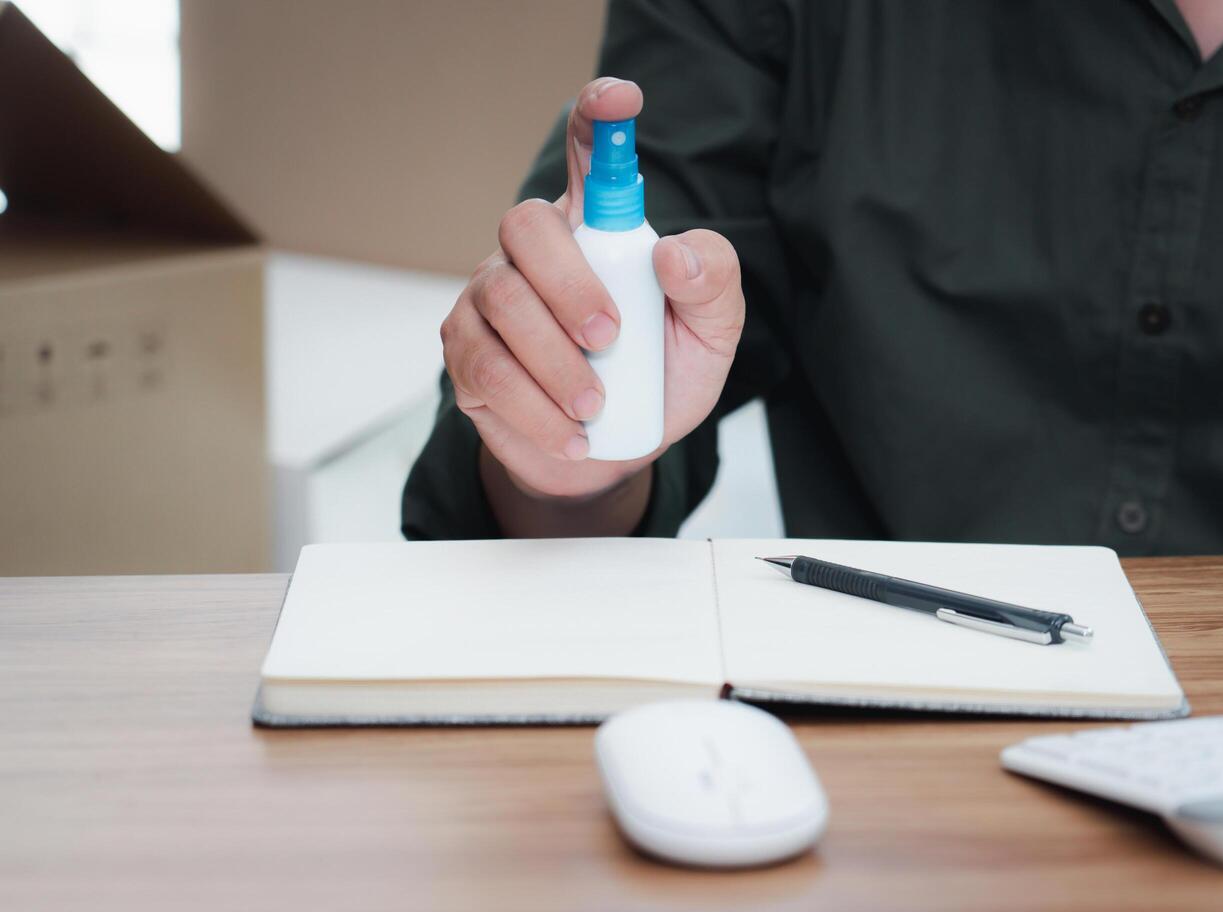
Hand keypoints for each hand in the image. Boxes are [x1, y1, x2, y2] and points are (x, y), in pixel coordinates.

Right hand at [440, 77, 744, 503]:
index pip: (589, 153)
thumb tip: (676, 253)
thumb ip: (713, 283)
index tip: (620, 98)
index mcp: (598, 229)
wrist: (610, 458)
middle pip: (526, 225)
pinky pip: (486, 368)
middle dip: (570, 285)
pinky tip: (570, 434)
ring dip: (555, 363)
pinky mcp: (465, 353)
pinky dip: (534, 408)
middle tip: (609, 337)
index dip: (599, 118)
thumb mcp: (710, 336)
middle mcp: (536, 251)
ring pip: (502, 302)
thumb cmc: (658, 379)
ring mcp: (490, 297)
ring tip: (596, 406)